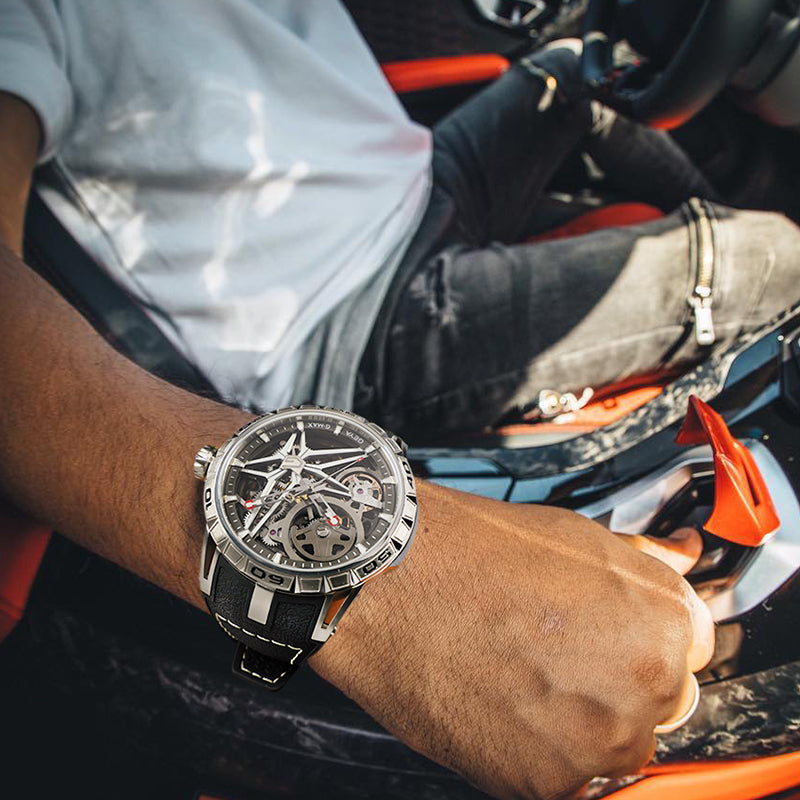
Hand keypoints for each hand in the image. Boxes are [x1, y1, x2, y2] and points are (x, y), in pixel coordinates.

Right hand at [310, 480, 712, 799]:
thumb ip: (639, 567)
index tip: (609, 634)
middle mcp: (645, 687)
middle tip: (552, 652)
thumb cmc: (472, 550)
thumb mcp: (572, 536)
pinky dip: (536, 748)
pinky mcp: (543, 782)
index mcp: (661, 620)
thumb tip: (681, 561)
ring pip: (610, 744)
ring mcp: (596, 741)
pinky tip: (498, 702)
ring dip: (578, 721)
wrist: (390, 584)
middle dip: (614, 680)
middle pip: (655, 701)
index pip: (688, 647)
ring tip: (519, 676)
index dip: (640, 636)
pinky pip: (562, 775)